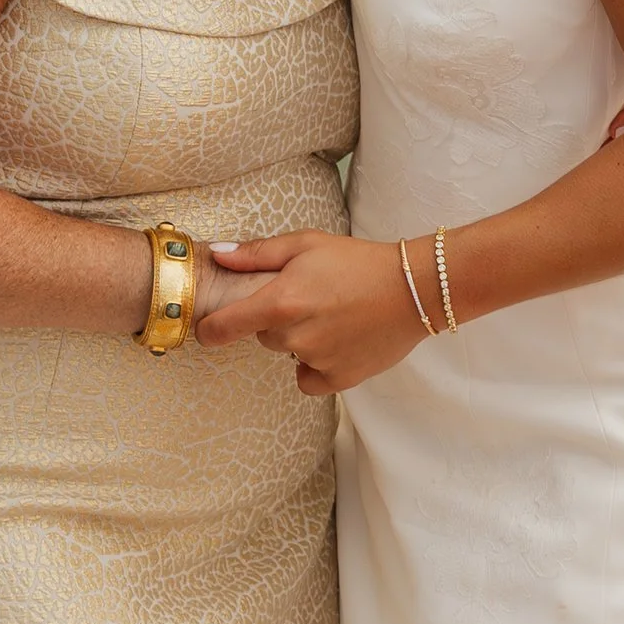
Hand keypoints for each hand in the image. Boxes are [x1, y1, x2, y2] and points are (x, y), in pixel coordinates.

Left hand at [196, 231, 426, 395]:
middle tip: (308, 300)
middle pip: (262, 336)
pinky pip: (309, 378)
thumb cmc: (359, 261)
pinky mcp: (340, 379)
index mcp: (281, 301)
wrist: (415, 288)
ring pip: (288, 354)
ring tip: (331, 316)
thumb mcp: (306, 244)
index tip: (208, 329)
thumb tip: (218, 256)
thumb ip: (256, 253)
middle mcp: (295, 336)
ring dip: (299, 340)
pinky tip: (337, 343)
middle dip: (276, 320)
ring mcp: (317, 361)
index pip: (223, 328)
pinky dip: (316, 366)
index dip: (210, 330)